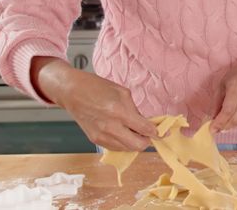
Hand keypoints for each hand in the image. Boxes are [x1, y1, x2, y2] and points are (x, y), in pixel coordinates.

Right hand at [33, 58, 155, 150]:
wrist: (72, 92)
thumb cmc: (97, 88)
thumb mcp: (123, 93)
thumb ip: (135, 110)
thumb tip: (145, 123)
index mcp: (120, 111)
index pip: (145, 129)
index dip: (157, 132)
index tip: (163, 133)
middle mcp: (111, 127)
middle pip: (138, 145)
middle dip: (147, 141)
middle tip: (150, 134)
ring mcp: (102, 135)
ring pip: (127, 149)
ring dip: (135, 143)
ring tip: (136, 132)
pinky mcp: (95, 140)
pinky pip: (115, 148)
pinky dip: (123, 144)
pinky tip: (124, 134)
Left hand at [213, 58, 236, 132]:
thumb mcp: (223, 83)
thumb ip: (217, 101)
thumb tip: (212, 118)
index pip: (228, 109)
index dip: (220, 121)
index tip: (212, 129)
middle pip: (236, 117)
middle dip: (224, 126)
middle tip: (216, 129)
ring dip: (230, 126)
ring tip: (223, 125)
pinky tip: (232, 120)